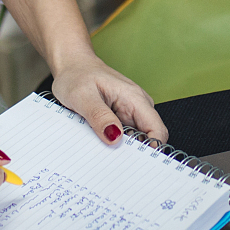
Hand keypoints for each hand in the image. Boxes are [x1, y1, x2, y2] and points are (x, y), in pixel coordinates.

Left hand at [0, 0, 168, 146]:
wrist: (72, 66)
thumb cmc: (77, 76)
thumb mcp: (83, 96)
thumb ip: (99, 117)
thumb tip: (115, 138)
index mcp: (135, 98)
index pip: (157, 130)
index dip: (151, 149)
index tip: (133, 163)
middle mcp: (138, 106)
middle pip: (148, 139)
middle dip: (133, 153)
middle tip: (110, 159)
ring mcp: (131, 113)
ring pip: (136, 140)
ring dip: (122, 149)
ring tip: (101, 149)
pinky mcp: (122, 118)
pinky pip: (124, 137)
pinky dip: (114, 143)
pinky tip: (99, 143)